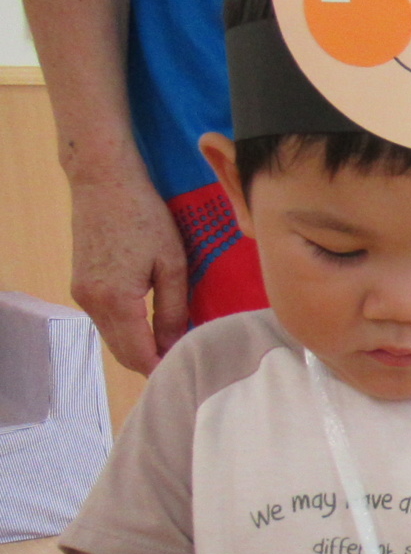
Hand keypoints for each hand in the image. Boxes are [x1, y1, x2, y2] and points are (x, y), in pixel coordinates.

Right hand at [69, 166, 187, 373]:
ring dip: (139, 348)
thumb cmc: (145, 217)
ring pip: (112, 339)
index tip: (188, 372)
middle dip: (151, 363)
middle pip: (122, 353)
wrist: (104, 182)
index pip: (139, 355)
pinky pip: (105, 321)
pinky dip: (127, 331)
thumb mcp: (172, 265)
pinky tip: (151, 327)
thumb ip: (173, 311)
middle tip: (185, 363)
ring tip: (173, 346)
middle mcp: (91, 302)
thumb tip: (174, 346)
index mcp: (116, 300)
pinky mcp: (80, 285)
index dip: (163, 368)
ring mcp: (82, 294)